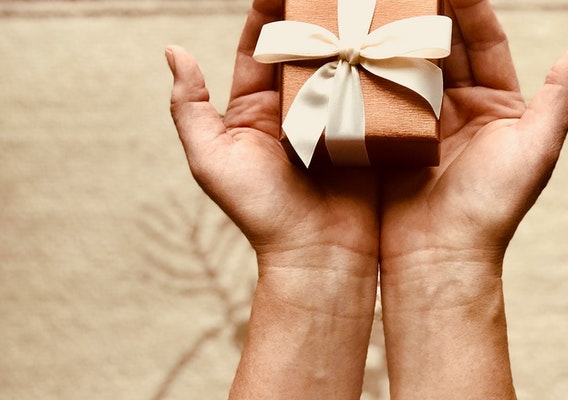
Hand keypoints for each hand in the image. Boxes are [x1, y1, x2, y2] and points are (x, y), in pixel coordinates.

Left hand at [166, 0, 378, 397]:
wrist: (317, 254)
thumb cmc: (260, 211)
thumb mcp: (212, 159)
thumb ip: (190, 108)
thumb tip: (174, 51)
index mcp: (257, 108)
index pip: (260, 49)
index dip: (268, 16)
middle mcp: (296, 108)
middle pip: (303, 50)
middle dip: (313, 17)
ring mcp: (335, 117)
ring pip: (340, 64)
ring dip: (348, 35)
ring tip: (358, 7)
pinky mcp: (368, 131)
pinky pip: (373, 91)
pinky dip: (379, 66)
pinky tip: (387, 41)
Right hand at [379, 0, 567, 397]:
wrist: (440, 256)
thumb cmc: (493, 207)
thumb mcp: (536, 149)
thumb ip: (561, 96)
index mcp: (496, 104)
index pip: (484, 41)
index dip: (470, 7)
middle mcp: (459, 106)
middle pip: (443, 45)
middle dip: (427, 12)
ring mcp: (421, 120)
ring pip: (409, 64)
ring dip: (396, 33)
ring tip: (379, 6)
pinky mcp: (389, 135)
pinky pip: (380, 93)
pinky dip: (370, 68)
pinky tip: (356, 44)